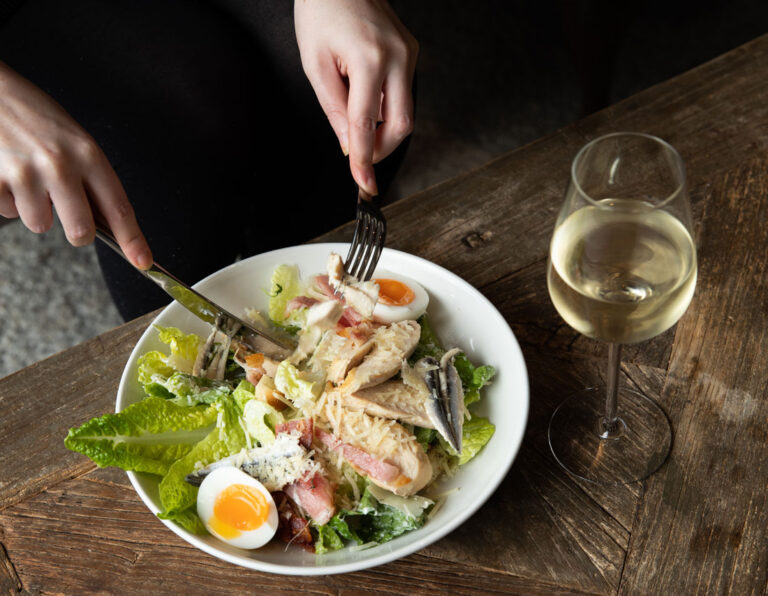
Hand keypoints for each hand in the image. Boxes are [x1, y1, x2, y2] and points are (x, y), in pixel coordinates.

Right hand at [0, 62, 151, 268]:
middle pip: (81, 232)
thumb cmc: (33, 115)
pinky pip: (8, 213)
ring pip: (40, 225)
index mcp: (88, 154)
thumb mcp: (74, 139)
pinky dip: (7, 200)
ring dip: (34, 209)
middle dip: (76, 231)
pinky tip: (6, 174)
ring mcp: (25, 173)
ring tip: (27, 177)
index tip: (142, 260)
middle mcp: (60, 165)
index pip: (119, 207)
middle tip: (65, 209)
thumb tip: (107, 222)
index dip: (133, 240)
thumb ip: (90, 177)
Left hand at [294, 0, 417, 195]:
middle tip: (358, 155)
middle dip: (380, 148)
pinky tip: (365, 97)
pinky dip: (385, 108)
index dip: (363, 158)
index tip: (363, 183)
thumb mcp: (315, 63)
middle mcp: (398, 57)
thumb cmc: (321, 12)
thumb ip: (334, 108)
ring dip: (381, 127)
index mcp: (370, 59)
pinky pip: (402, 93)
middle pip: (400, 125)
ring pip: (404, 112)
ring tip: (355, 116)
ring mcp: (409, 54)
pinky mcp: (411, 53)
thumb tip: (348, 145)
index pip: (366, 123)